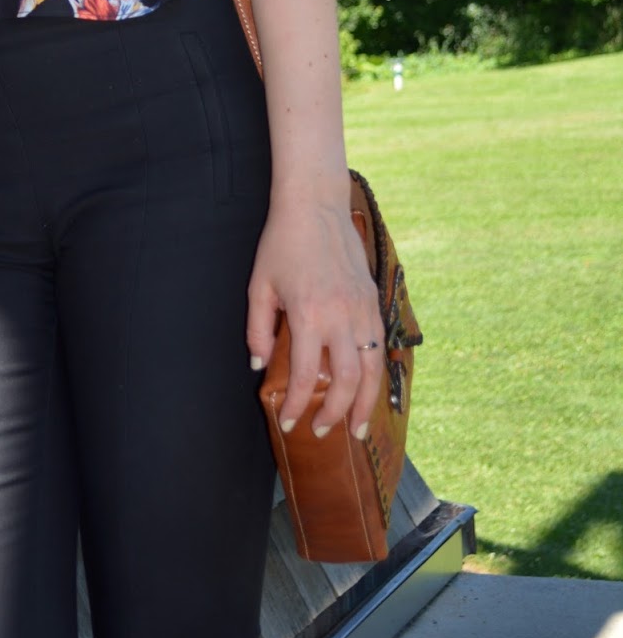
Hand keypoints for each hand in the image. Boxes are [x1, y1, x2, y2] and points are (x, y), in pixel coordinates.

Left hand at [247, 191, 384, 438]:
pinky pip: (379, 346)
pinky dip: (376, 374)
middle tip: (324, 432)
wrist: (315, 205)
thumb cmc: (282, 242)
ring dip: (366, 404)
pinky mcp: (374, 300)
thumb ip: (258, 329)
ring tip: (357, 428)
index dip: (299, 405)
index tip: (290, 422)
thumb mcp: (259, 285)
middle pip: (348, 381)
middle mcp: (341, 316)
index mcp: (309, 314)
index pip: (308, 376)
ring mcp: (363, 309)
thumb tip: (260, 366)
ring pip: (373, 369)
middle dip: (336, 414)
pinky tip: (368, 389)